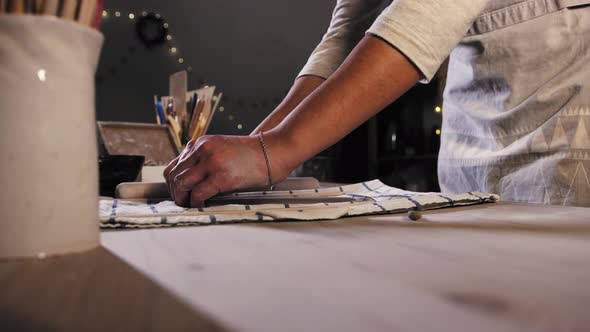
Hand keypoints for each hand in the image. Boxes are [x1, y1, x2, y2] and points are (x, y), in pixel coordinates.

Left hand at [163, 134, 288, 206]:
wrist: (273, 151)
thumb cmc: (251, 154)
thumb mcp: (221, 150)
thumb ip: (204, 160)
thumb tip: (190, 183)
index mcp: (200, 143)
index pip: (174, 165)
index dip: (173, 183)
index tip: (178, 193)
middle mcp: (202, 150)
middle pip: (174, 175)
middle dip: (175, 193)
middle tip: (181, 203)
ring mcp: (211, 162)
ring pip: (182, 184)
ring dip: (182, 199)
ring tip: (189, 205)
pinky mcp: (221, 176)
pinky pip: (198, 193)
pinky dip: (196, 202)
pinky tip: (201, 205)